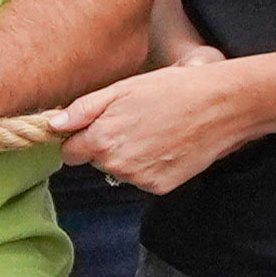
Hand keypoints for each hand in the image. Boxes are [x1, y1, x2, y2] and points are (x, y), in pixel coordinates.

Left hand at [52, 50, 258, 197]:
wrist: (222, 106)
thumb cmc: (172, 89)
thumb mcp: (123, 89)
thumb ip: (83, 110)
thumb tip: (54, 126)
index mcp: (101, 139)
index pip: (69, 152)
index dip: (80, 138)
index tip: (96, 126)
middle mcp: (116, 165)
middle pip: (95, 161)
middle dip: (106, 144)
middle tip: (134, 120)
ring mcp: (139, 179)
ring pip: (119, 171)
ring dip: (128, 155)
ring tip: (154, 130)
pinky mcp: (160, 187)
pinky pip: (142, 179)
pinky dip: (149, 165)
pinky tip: (166, 145)